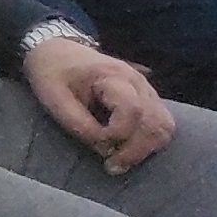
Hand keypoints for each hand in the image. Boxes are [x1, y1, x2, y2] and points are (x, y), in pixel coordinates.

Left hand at [28, 35, 176, 170]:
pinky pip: (161, 124)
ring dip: (146, 149)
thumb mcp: (53, 98)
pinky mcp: (148, 99)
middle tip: (111, 166)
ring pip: (164, 125)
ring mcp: (147, 90)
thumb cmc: (52, 72)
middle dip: (136, 150)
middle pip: (156, 122)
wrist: (57, 49)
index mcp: (113, 76)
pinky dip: (149, 142)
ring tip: (119, 161)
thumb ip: (78, 124)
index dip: (118, 134)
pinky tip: (127, 151)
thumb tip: (104, 149)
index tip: (97, 144)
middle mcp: (138, 82)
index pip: (132, 110)